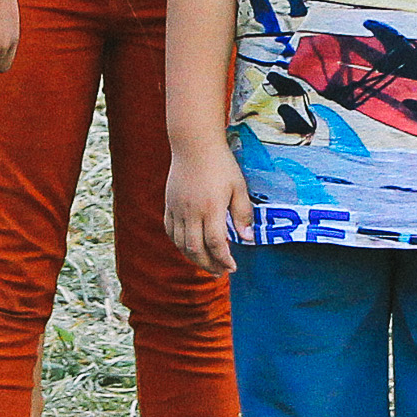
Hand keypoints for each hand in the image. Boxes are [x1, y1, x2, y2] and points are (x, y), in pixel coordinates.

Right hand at [163, 137, 249, 276]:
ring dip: (194, 258)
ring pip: (181, 244)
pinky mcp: (169, 204)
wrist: (194, 144)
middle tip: (220, 272)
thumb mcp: (238, 187)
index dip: (224, 259)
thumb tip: (247, 238)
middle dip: (209, 265)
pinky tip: (189, 248)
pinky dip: (179, 244)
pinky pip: (170, 231)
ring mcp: (178, 208)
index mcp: (211, 208)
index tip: (232, 267)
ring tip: (206, 265)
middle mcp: (192, 211)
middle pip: (196, 249)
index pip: (216, 244)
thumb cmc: (221, 164)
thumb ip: (242, 214)